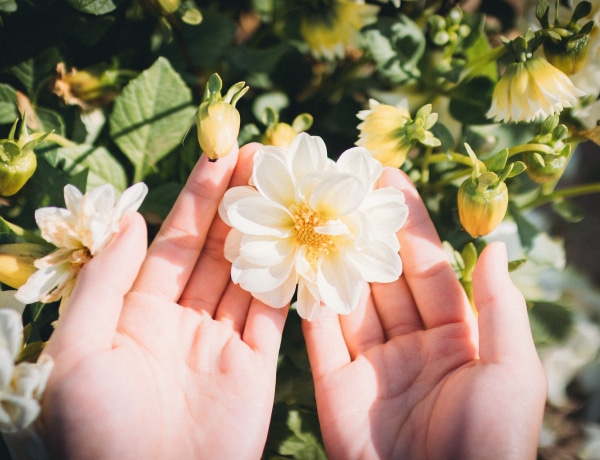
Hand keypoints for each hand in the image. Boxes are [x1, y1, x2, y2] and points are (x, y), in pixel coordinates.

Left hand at [40, 144, 287, 458]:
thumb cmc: (99, 431)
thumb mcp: (77, 351)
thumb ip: (104, 282)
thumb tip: (136, 221)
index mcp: (137, 311)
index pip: (174, 240)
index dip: (197, 196)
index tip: (220, 153)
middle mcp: (182, 318)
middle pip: (216, 248)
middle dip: (238, 202)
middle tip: (264, 156)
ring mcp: (222, 340)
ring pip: (249, 272)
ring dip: (267, 230)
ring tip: (287, 185)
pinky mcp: (256, 364)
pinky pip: (274, 313)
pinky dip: (287, 277)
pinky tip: (301, 239)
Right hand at [302, 168, 546, 459]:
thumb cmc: (491, 438)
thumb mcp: (513, 368)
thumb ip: (499, 305)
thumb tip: (493, 246)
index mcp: (456, 336)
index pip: (427, 267)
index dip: (408, 224)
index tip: (388, 181)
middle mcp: (411, 344)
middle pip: (383, 277)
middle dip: (365, 232)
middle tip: (344, 186)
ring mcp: (370, 364)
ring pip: (348, 300)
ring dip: (333, 258)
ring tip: (314, 213)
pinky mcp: (336, 385)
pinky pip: (319, 337)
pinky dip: (307, 303)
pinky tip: (295, 263)